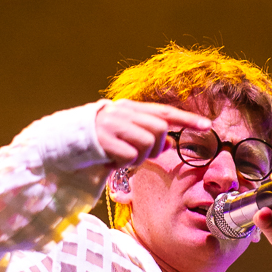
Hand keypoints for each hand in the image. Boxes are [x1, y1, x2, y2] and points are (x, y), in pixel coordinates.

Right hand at [95, 99, 210, 165]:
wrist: (63, 141)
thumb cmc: (98, 140)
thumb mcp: (124, 133)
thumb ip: (146, 133)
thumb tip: (170, 141)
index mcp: (130, 108)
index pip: (165, 111)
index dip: (187, 119)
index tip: (207, 125)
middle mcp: (123, 112)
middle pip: (159, 128)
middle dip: (156, 146)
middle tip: (140, 155)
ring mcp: (113, 125)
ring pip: (147, 142)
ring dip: (140, 156)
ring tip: (124, 158)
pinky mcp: (104, 141)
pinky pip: (130, 155)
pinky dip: (125, 163)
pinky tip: (113, 161)